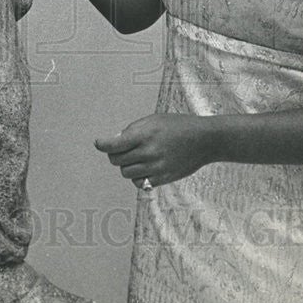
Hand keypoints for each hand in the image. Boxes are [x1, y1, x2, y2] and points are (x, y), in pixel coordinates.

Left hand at [95, 114, 212, 188]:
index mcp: (145, 135)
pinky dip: (137, 176)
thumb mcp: (154, 120)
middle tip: (121, 149)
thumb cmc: (179, 126)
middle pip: (117, 161)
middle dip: (115, 154)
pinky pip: (139, 183)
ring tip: (136, 157)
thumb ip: (133, 129)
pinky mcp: (162, 179)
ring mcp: (155, 167)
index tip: (98, 143)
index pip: (114, 145)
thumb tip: (115, 141)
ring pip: (126, 173)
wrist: (204, 140)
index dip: (102, 144)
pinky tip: (144, 167)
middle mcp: (149, 152)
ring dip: (126, 165)